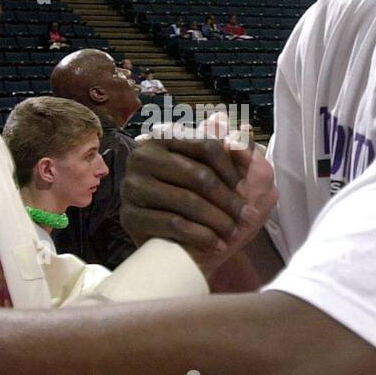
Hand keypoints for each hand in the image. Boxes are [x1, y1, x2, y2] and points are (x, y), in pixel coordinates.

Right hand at [122, 121, 277, 277]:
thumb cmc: (193, 199)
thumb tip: (244, 130)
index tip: (245, 188)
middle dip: (228, 200)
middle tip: (247, 217)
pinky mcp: (129, 216)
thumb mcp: (215, 172)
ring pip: (187, 201)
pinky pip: (173, 224)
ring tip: (234, 232)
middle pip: (198, 175)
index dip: (232, 169)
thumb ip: (231, 150)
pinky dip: (201, 235)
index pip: (206, 146)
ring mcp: (131, 186)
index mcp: (162, 138)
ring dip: (218, 220)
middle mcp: (142, 157)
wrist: (167, 239)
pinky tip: (217, 244)